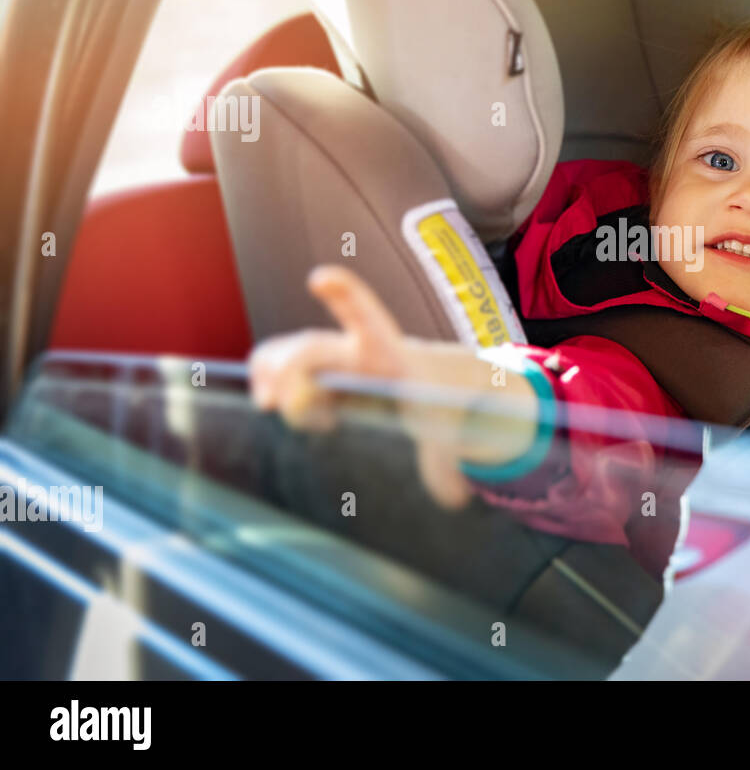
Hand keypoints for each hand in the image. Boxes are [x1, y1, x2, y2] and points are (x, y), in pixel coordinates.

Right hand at [248, 264, 476, 508]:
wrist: (442, 379)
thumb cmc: (446, 401)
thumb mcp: (448, 432)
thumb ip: (447, 466)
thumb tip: (456, 498)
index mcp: (392, 356)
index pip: (369, 320)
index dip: (346, 297)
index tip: (320, 278)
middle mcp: (358, 348)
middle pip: (313, 347)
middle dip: (289, 371)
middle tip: (275, 406)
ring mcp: (336, 353)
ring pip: (290, 350)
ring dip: (271, 374)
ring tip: (273, 406)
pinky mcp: (321, 365)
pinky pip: (281, 359)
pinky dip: (268, 376)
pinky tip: (272, 403)